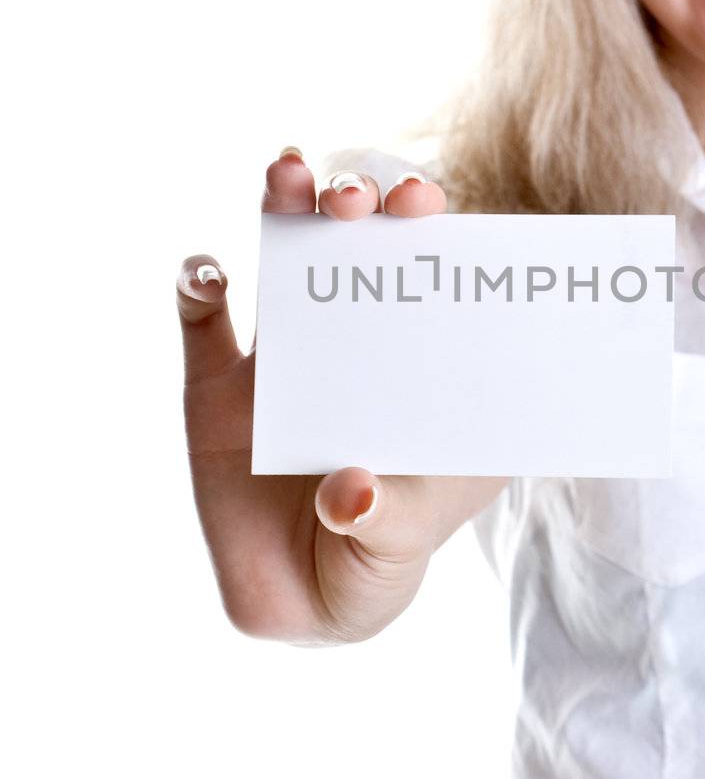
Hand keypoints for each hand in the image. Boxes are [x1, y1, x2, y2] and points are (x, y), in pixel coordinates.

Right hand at [177, 150, 448, 643]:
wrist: (301, 604)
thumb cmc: (379, 559)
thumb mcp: (400, 542)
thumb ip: (386, 518)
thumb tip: (348, 494)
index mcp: (419, 363)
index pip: (431, 272)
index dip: (428, 228)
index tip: (423, 206)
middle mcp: (357, 338)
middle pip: (360, 242)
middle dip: (360, 200)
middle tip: (357, 197)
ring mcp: (287, 354)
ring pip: (285, 255)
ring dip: (285, 206)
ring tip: (287, 174)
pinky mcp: (217, 386)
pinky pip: (201, 317)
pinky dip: (199, 281)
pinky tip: (209, 274)